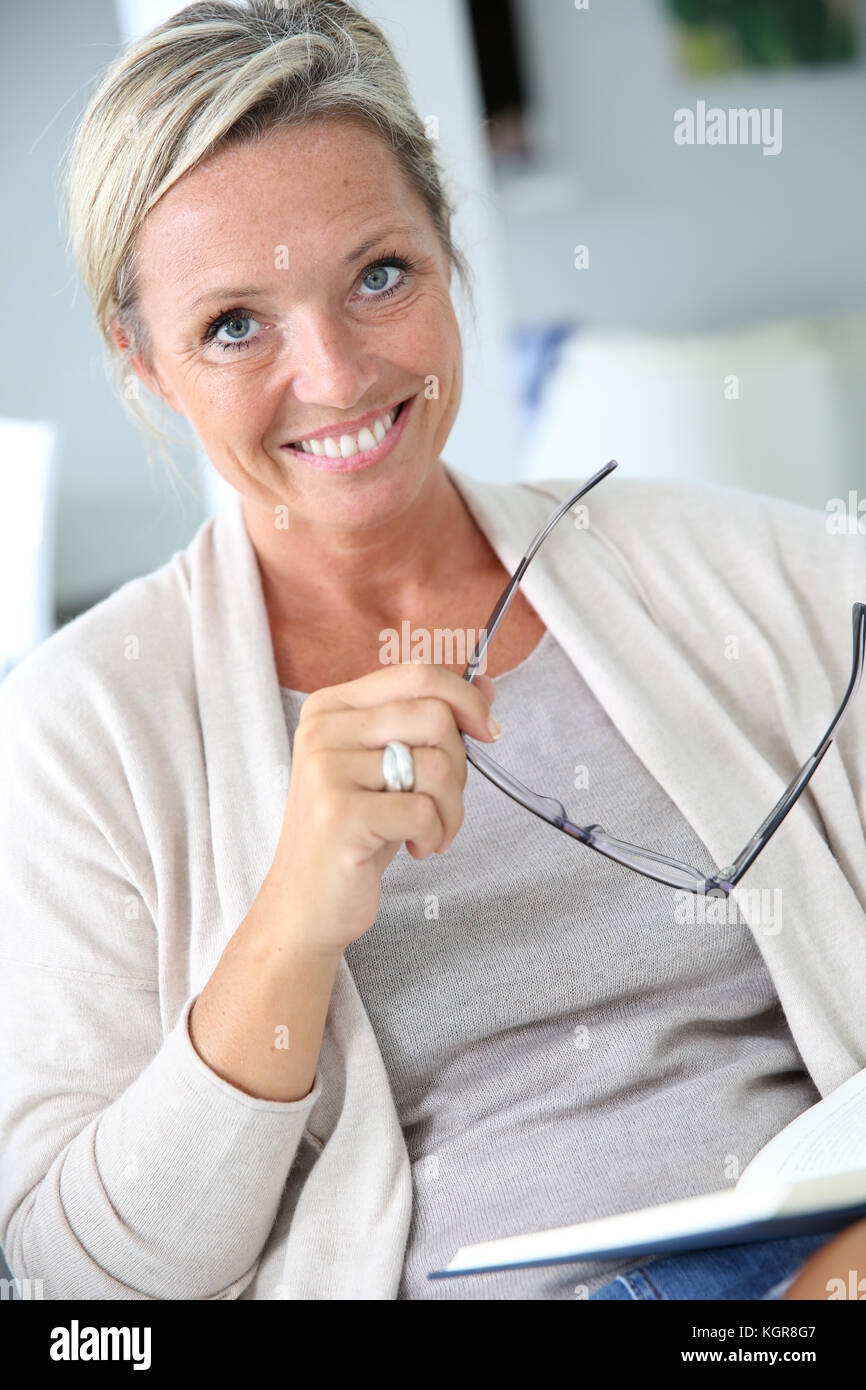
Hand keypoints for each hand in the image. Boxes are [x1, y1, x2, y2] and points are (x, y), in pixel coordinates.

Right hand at [269, 663, 499, 954]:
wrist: (306, 904)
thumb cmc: (355, 834)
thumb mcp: (392, 770)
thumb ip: (431, 723)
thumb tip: (487, 685)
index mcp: (331, 707)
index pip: (416, 674)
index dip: (465, 699)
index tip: (489, 732)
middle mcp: (322, 730)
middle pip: (434, 716)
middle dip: (460, 766)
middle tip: (443, 803)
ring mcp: (326, 770)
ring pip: (436, 764)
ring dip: (451, 808)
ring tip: (430, 831)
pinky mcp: (338, 814)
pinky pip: (423, 810)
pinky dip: (435, 834)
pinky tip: (416, 848)